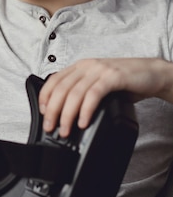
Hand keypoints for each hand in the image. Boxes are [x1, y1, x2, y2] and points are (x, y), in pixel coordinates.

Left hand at [38, 57, 172, 136]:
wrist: (153, 73)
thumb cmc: (126, 82)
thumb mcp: (98, 84)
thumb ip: (82, 92)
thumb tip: (64, 113)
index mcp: (80, 67)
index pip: (54, 80)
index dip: (45, 97)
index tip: (43, 113)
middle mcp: (87, 66)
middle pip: (62, 89)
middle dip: (53, 111)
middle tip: (51, 127)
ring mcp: (100, 70)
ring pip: (75, 93)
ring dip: (67, 115)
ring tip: (66, 130)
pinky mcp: (113, 77)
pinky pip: (94, 94)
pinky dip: (86, 110)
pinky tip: (83, 122)